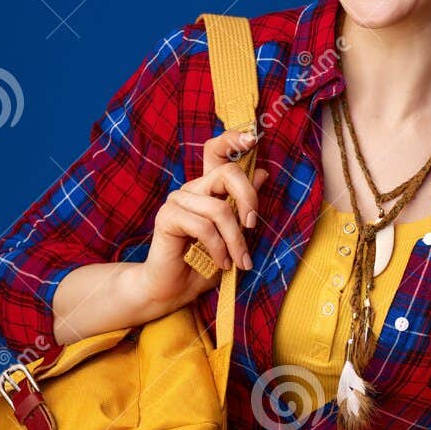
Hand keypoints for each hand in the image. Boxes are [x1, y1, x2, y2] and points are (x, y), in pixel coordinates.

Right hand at [129, 127, 268, 312]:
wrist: (175, 290)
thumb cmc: (206, 262)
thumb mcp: (234, 234)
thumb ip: (244, 205)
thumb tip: (263, 172)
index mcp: (208, 188)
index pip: (217, 151)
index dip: (233, 140)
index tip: (253, 140)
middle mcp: (192, 188)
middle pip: (226, 173)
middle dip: (249, 199)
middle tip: (253, 226)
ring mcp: (178, 201)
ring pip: (219, 209)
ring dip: (235, 240)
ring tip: (239, 262)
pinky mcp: (167, 218)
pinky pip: (203, 226)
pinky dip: (218, 248)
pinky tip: (220, 263)